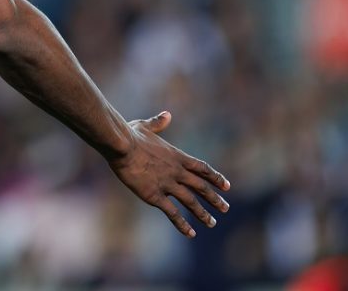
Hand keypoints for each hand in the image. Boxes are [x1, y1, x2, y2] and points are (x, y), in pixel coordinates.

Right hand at [107, 110, 230, 237]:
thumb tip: (167, 115)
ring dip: (203, 213)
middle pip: (202, 187)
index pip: (202, 168)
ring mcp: (167, 184)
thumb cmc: (130, 135)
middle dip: (214, 199)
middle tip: (225, 208)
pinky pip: (172, 213)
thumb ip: (158, 123)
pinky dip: (182, 224)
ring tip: (212, 223)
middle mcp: (177, 172)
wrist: (121, 146)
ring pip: (191, 202)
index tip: (226, 186)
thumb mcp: (146, 126)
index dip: (215, 178)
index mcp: (177, 156)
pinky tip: (191, 233)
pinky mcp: (154, 196)